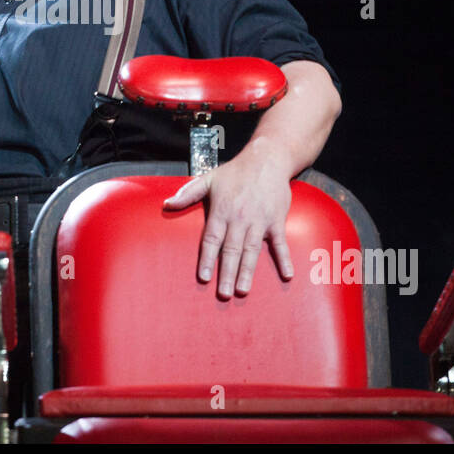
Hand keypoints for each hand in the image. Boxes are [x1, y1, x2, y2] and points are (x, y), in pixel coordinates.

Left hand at [162, 139, 295, 298]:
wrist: (267, 160)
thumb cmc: (236, 171)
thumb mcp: (208, 179)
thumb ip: (187, 193)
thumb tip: (166, 204)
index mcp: (221, 211)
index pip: (212, 239)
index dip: (207, 259)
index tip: (203, 277)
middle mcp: (240, 219)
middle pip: (231, 250)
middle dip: (227, 273)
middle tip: (224, 294)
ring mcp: (259, 221)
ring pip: (252, 250)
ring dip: (248, 272)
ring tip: (243, 290)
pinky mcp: (276, 221)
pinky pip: (280, 244)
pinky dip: (283, 259)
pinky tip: (286, 275)